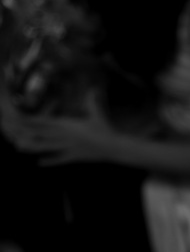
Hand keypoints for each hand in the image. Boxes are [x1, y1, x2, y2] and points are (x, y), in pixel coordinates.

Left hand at [7, 89, 121, 165]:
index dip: (32, 120)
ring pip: (46, 147)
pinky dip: (50, 161)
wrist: (114, 147)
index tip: (19, 118)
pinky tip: (40, 163)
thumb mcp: (97, 114)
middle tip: (12, 132)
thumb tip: (92, 89)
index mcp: (69, 125)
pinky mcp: (74, 157)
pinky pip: (60, 159)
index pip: (46, 122)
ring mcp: (69, 147)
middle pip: (41, 134)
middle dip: (26, 133)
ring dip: (32, 147)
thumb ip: (91, 102)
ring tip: (19, 147)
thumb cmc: (106, 129)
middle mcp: (65, 136)